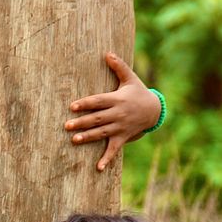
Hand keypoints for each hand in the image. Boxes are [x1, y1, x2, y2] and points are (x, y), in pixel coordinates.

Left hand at [65, 53, 160, 170]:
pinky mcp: (123, 137)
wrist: (154, 110)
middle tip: (66, 126)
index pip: (98, 101)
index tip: (72, 106)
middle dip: (82, 122)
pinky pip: (114, 150)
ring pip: (102, 133)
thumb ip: (118, 66)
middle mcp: (118, 114)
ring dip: (88, 137)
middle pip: (97, 119)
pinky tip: (98, 168)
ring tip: (74, 140)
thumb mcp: (130, 78)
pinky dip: (106, 159)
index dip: (86, 103)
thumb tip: (107, 53)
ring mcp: (120, 127)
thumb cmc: (138, 92)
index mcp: (117, 99)